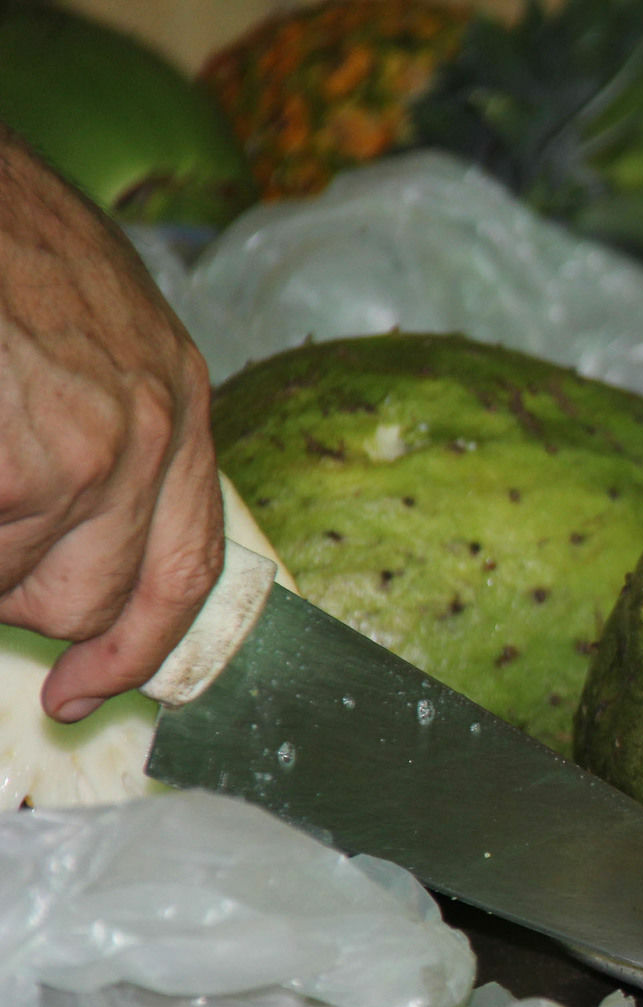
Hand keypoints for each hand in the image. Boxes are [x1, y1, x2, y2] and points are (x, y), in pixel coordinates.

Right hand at [0, 139, 222, 720]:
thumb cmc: (6, 240)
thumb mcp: (97, 330)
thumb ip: (109, 431)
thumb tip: (71, 552)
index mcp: (179, 405)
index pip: (189, 567)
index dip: (139, 648)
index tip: (87, 694)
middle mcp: (152, 436)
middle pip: (94, 603)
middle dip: (13, 597)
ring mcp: (83, 453)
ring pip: (12, 586)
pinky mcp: (19, 472)